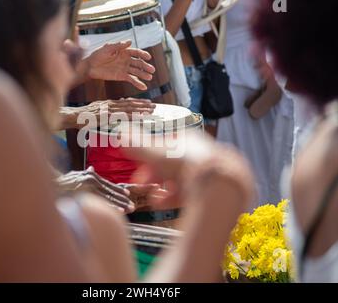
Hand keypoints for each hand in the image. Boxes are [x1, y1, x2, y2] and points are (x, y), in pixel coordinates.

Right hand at [58, 167, 135, 212]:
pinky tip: (119, 212)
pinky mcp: (84, 194)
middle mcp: (91, 179)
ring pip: (108, 196)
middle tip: (133, 206)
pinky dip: (111, 206)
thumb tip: (92, 168)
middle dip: (123, 199)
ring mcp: (88, 186)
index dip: (118, 190)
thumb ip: (85, 173)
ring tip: (130, 209)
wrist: (47, 183)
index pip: (108, 184)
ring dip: (120, 203)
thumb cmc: (60, 182)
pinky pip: (100, 202)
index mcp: (90, 176)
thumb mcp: (74, 175)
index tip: (127, 194)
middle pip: (111, 190)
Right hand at [73, 98, 156, 128]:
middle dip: (143, 105)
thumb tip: (117, 112)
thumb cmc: (83, 117)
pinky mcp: (106, 116)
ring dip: (141, 110)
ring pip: (128, 109)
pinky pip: (122, 116)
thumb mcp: (96, 112)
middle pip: (130, 104)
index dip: (137, 102)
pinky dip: (132, 116)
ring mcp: (108, 110)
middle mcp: (110, 105)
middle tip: (153, 106)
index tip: (146, 103)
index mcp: (108, 103)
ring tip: (151, 110)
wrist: (73, 117)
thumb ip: (107, 112)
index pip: (126, 102)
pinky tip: (140, 116)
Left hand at [87, 41, 155, 90]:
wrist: (90, 66)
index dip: (142, 54)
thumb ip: (118, 46)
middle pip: (138, 63)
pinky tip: (144, 87)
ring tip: (150, 78)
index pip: (136, 52)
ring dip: (143, 75)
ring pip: (136, 72)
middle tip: (152, 70)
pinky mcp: (122, 76)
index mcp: (124, 51)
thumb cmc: (98, 55)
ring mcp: (125, 69)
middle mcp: (126, 60)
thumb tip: (129, 41)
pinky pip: (131, 80)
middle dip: (145, 66)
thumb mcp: (107, 48)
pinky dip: (138, 83)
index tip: (148, 57)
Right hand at [122, 132, 254, 206]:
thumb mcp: (157, 153)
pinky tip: (165, 205)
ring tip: (153, 198)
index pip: (165, 147)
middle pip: (173, 165)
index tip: (139, 170)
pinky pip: (192, 193)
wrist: (218, 185)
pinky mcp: (215, 189)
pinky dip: (177, 198)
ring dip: (164, 189)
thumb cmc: (187, 165)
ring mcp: (209, 171)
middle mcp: (201, 153)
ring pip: (182, 180)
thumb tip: (119, 133)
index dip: (149, 159)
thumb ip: (137, 145)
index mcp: (189, 140)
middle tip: (143, 185)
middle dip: (155, 175)